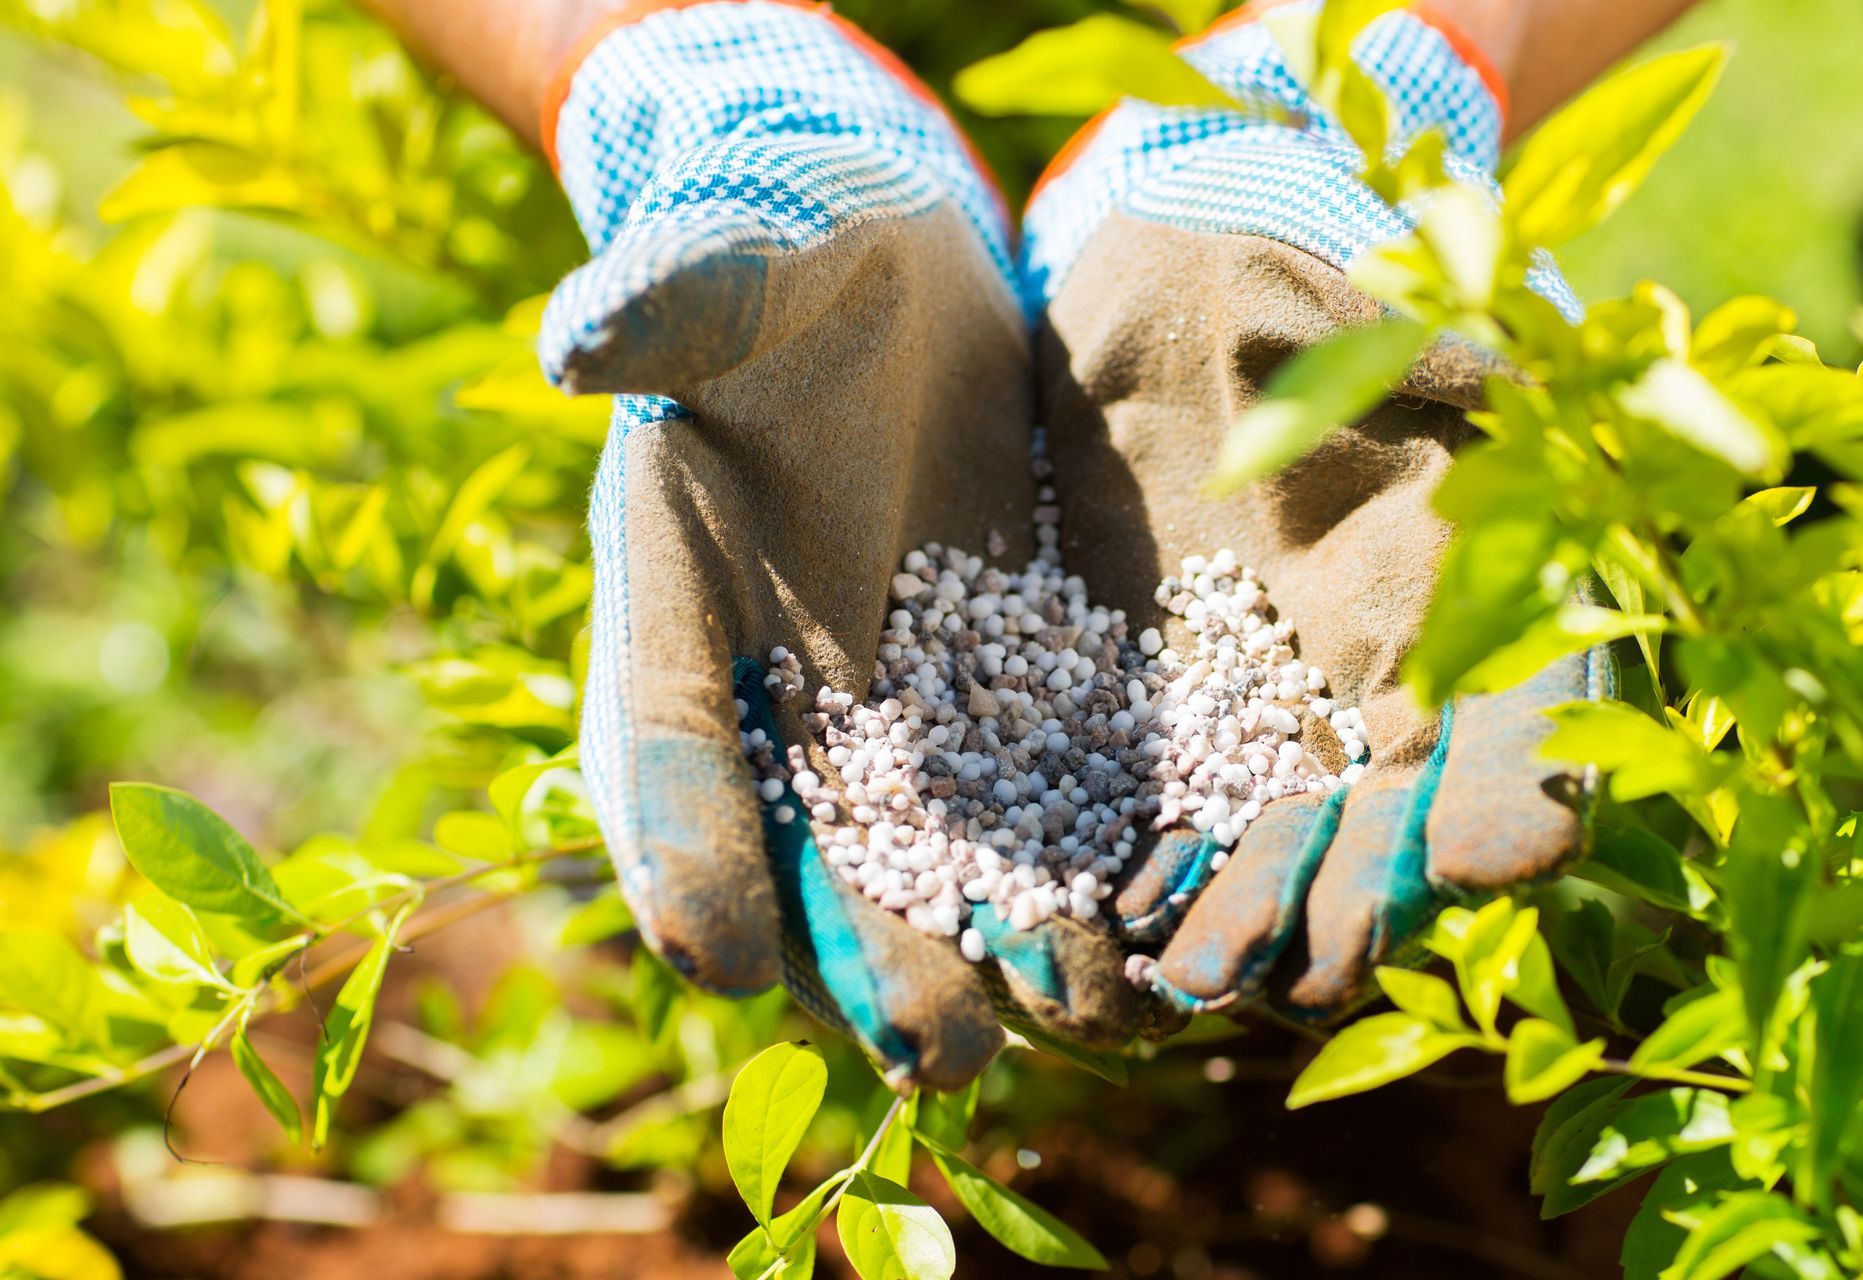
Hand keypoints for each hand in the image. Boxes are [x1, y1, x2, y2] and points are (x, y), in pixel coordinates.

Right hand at [537, 1, 1135, 1087]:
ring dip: (999, 946)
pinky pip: (1043, 795)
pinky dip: (1091, 864)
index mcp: (676, 614)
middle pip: (814, 852)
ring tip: (1079, 1014)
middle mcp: (784, 698)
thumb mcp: (727, 275)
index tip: (717, 946)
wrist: (892, 284)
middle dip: (872, 954)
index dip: (684, 845)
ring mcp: (900, 711)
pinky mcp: (1011, 691)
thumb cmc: (781, 268)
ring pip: (938, 857)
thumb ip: (668, 307)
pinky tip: (1159, 926)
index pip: (669, 747)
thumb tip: (579, 336)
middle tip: (939, 1050)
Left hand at [1024, 3, 1610, 1018]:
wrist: (1171, 276)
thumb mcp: (1395, 336)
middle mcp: (1372, 691)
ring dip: (1239, 920)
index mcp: (1470, 607)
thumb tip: (1504, 477)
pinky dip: (1128, 871)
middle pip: (1382, 830)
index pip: (1521, 728)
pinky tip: (1102, 918)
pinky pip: (1143, 814)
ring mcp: (1256, 715)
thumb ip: (1450, 421)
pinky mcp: (1143, 716)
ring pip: (1265, 850)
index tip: (1499, 850)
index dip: (1516, 796)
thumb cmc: (1307, 286)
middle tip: (1305, 965)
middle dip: (1348, 901)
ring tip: (1191, 973)